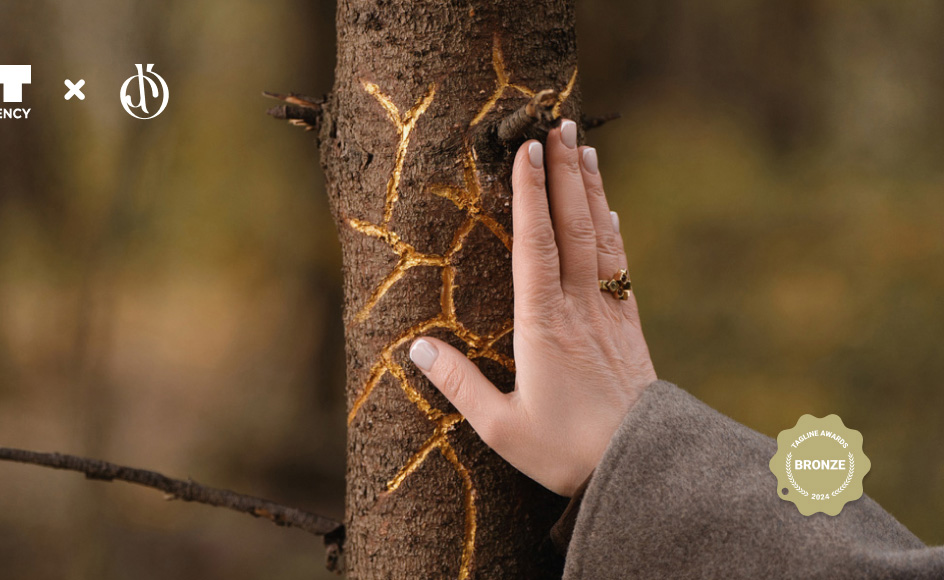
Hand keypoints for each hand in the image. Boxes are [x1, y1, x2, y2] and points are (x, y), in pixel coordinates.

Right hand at [408, 120, 656, 496]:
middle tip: (559, 124)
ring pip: (600, 238)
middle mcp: (579, 307)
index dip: (530, 195)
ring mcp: (608, 313)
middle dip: (564, 173)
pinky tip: (610, 212)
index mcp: (544, 325)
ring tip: (585, 149)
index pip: (536, 244)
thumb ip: (458, 385)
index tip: (527, 150)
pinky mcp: (627, 325)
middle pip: (573, 226)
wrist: (641, 467)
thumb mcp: (501, 427)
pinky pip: (619, 265)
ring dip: (591, 190)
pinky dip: (612, 230)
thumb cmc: (565, 450)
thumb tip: (416, 347)